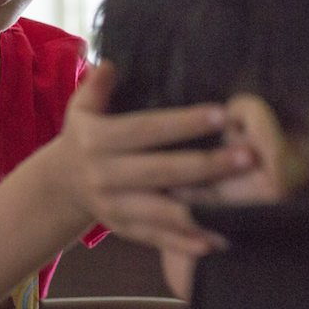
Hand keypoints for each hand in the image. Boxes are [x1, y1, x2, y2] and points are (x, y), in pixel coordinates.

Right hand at [54, 62, 251, 254]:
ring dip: (203, 209)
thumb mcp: (81, 108)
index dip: (183, 123)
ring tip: (241, 205)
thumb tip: (111, 65)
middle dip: (207, 165)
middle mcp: (103, 175)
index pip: (146, 130)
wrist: (60, 185)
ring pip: (162, 210)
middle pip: (161, 171)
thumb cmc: (83, 137)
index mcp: (96, 140)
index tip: (221, 114)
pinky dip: (185, 243)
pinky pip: (156, 238)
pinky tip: (216, 241)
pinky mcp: (122, 229)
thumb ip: (96, 86)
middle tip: (247, 157)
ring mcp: (113, 206)